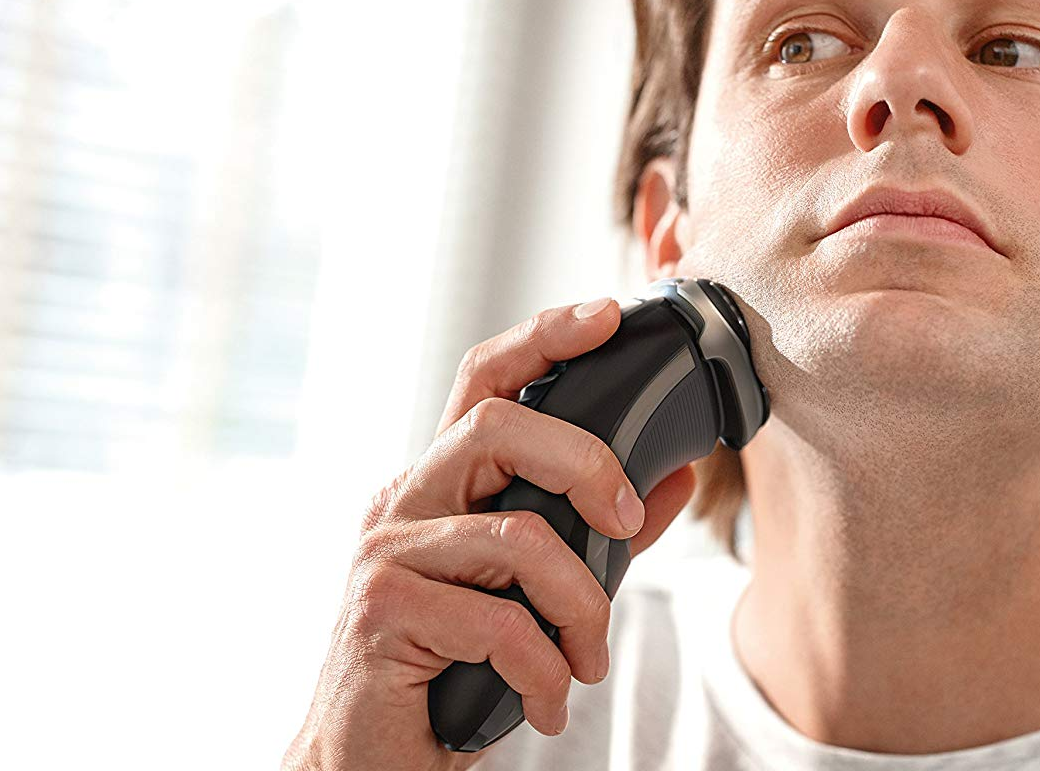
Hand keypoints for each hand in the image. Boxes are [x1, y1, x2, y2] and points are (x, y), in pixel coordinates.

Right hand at [282, 296, 697, 770]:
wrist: (368, 761)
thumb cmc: (448, 668)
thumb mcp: (531, 592)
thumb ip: (594, 534)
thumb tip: (671, 479)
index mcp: (437, 482)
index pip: (483, 380)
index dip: (543, 336)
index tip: (607, 314)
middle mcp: (403, 501)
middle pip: (498, 426)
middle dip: (586, 463)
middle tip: (623, 520)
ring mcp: (385, 552)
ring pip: (517, 536)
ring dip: (580, 606)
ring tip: (586, 659)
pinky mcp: (381, 609)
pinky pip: (499, 622)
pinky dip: (543, 671)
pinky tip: (544, 703)